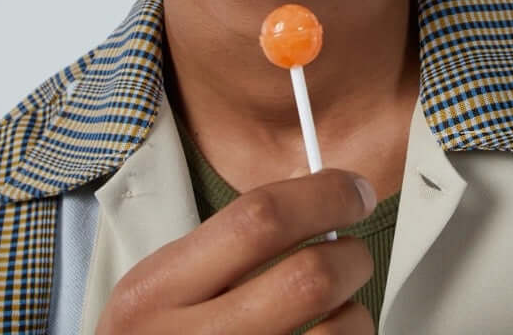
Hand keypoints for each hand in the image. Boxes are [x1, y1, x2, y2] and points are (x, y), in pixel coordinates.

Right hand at [95, 168, 377, 334]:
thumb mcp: (158, 290)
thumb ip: (221, 248)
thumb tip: (315, 203)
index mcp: (157, 290)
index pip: (257, 221)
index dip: (323, 197)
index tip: (352, 191)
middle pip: (307, 279)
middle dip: (351, 256)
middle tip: (352, 255)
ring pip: (336, 334)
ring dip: (355, 315)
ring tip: (341, 312)